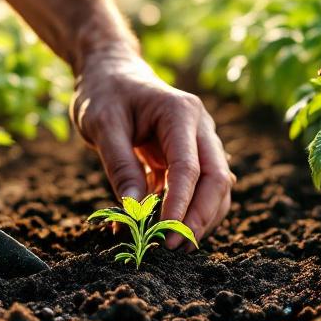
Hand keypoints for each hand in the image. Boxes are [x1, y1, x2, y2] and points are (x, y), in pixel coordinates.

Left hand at [71, 48, 233, 246]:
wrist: (110, 72)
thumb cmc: (105, 93)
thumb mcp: (103, 125)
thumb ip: (120, 167)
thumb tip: (136, 212)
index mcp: (181, 113)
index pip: (190, 167)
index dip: (181, 204)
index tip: (166, 234)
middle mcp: (200, 127)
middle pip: (217, 179)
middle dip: (200, 217)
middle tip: (174, 248)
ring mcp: (199, 142)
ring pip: (215, 188)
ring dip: (198, 218)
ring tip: (172, 246)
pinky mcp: (189, 156)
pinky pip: (195, 188)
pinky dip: (182, 211)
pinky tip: (158, 229)